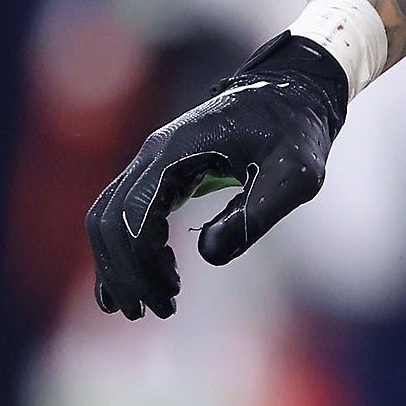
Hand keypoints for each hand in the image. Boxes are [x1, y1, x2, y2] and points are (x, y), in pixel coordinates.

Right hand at [84, 35, 349, 318]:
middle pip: (108, 221)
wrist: (295, 94)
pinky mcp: (162, 172)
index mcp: (175, 153)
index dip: (140, 265)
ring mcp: (153, 162)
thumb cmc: (297, 133)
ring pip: (108, 217)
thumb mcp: (296, 174)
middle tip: (153, 311)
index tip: (168, 299)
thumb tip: (207, 257)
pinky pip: (125, 212)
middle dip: (123, 272)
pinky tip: (148, 279)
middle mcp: (152, 155)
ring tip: (150, 304)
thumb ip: (256, 214)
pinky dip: (127, 248)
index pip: (131, 217)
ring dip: (120, 264)